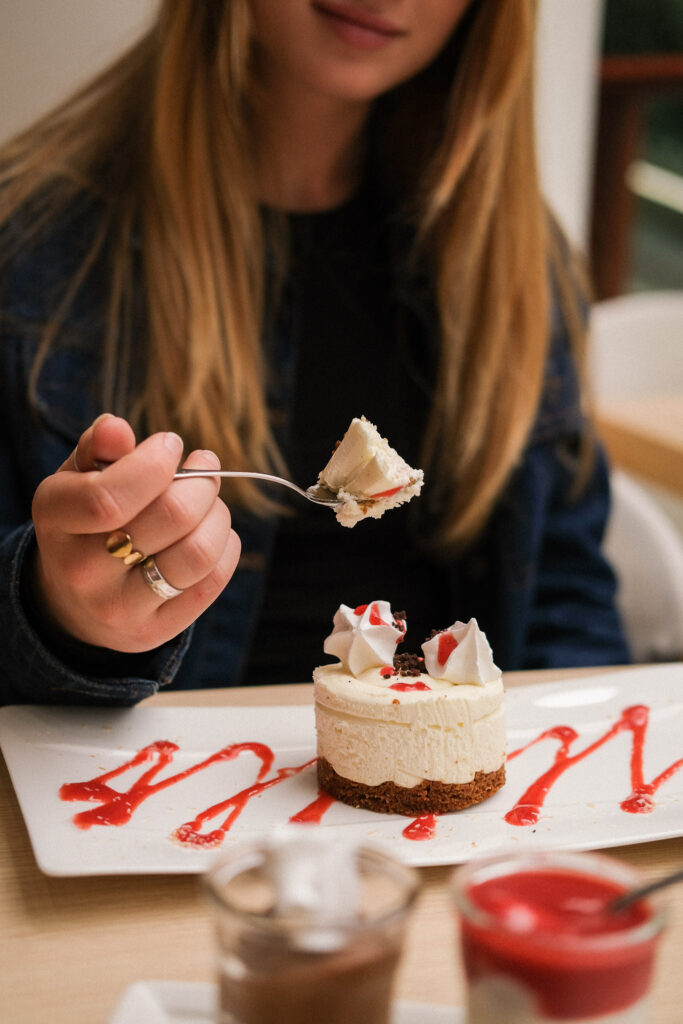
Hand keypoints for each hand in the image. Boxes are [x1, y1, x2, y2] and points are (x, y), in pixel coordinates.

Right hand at [31, 414, 240, 651]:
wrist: (76, 601)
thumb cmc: (88, 520)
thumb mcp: (79, 478)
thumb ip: (98, 448)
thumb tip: (116, 428)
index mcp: (57, 520)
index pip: (109, 496)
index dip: (155, 463)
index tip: (171, 445)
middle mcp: (82, 571)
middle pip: (171, 517)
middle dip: (202, 482)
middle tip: (205, 467)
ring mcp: (120, 608)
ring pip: (198, 553)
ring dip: (218, 515)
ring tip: (211, 502)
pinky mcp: (156, 630)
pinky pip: (213, 582)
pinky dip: (226, 547)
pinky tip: (212, 533)